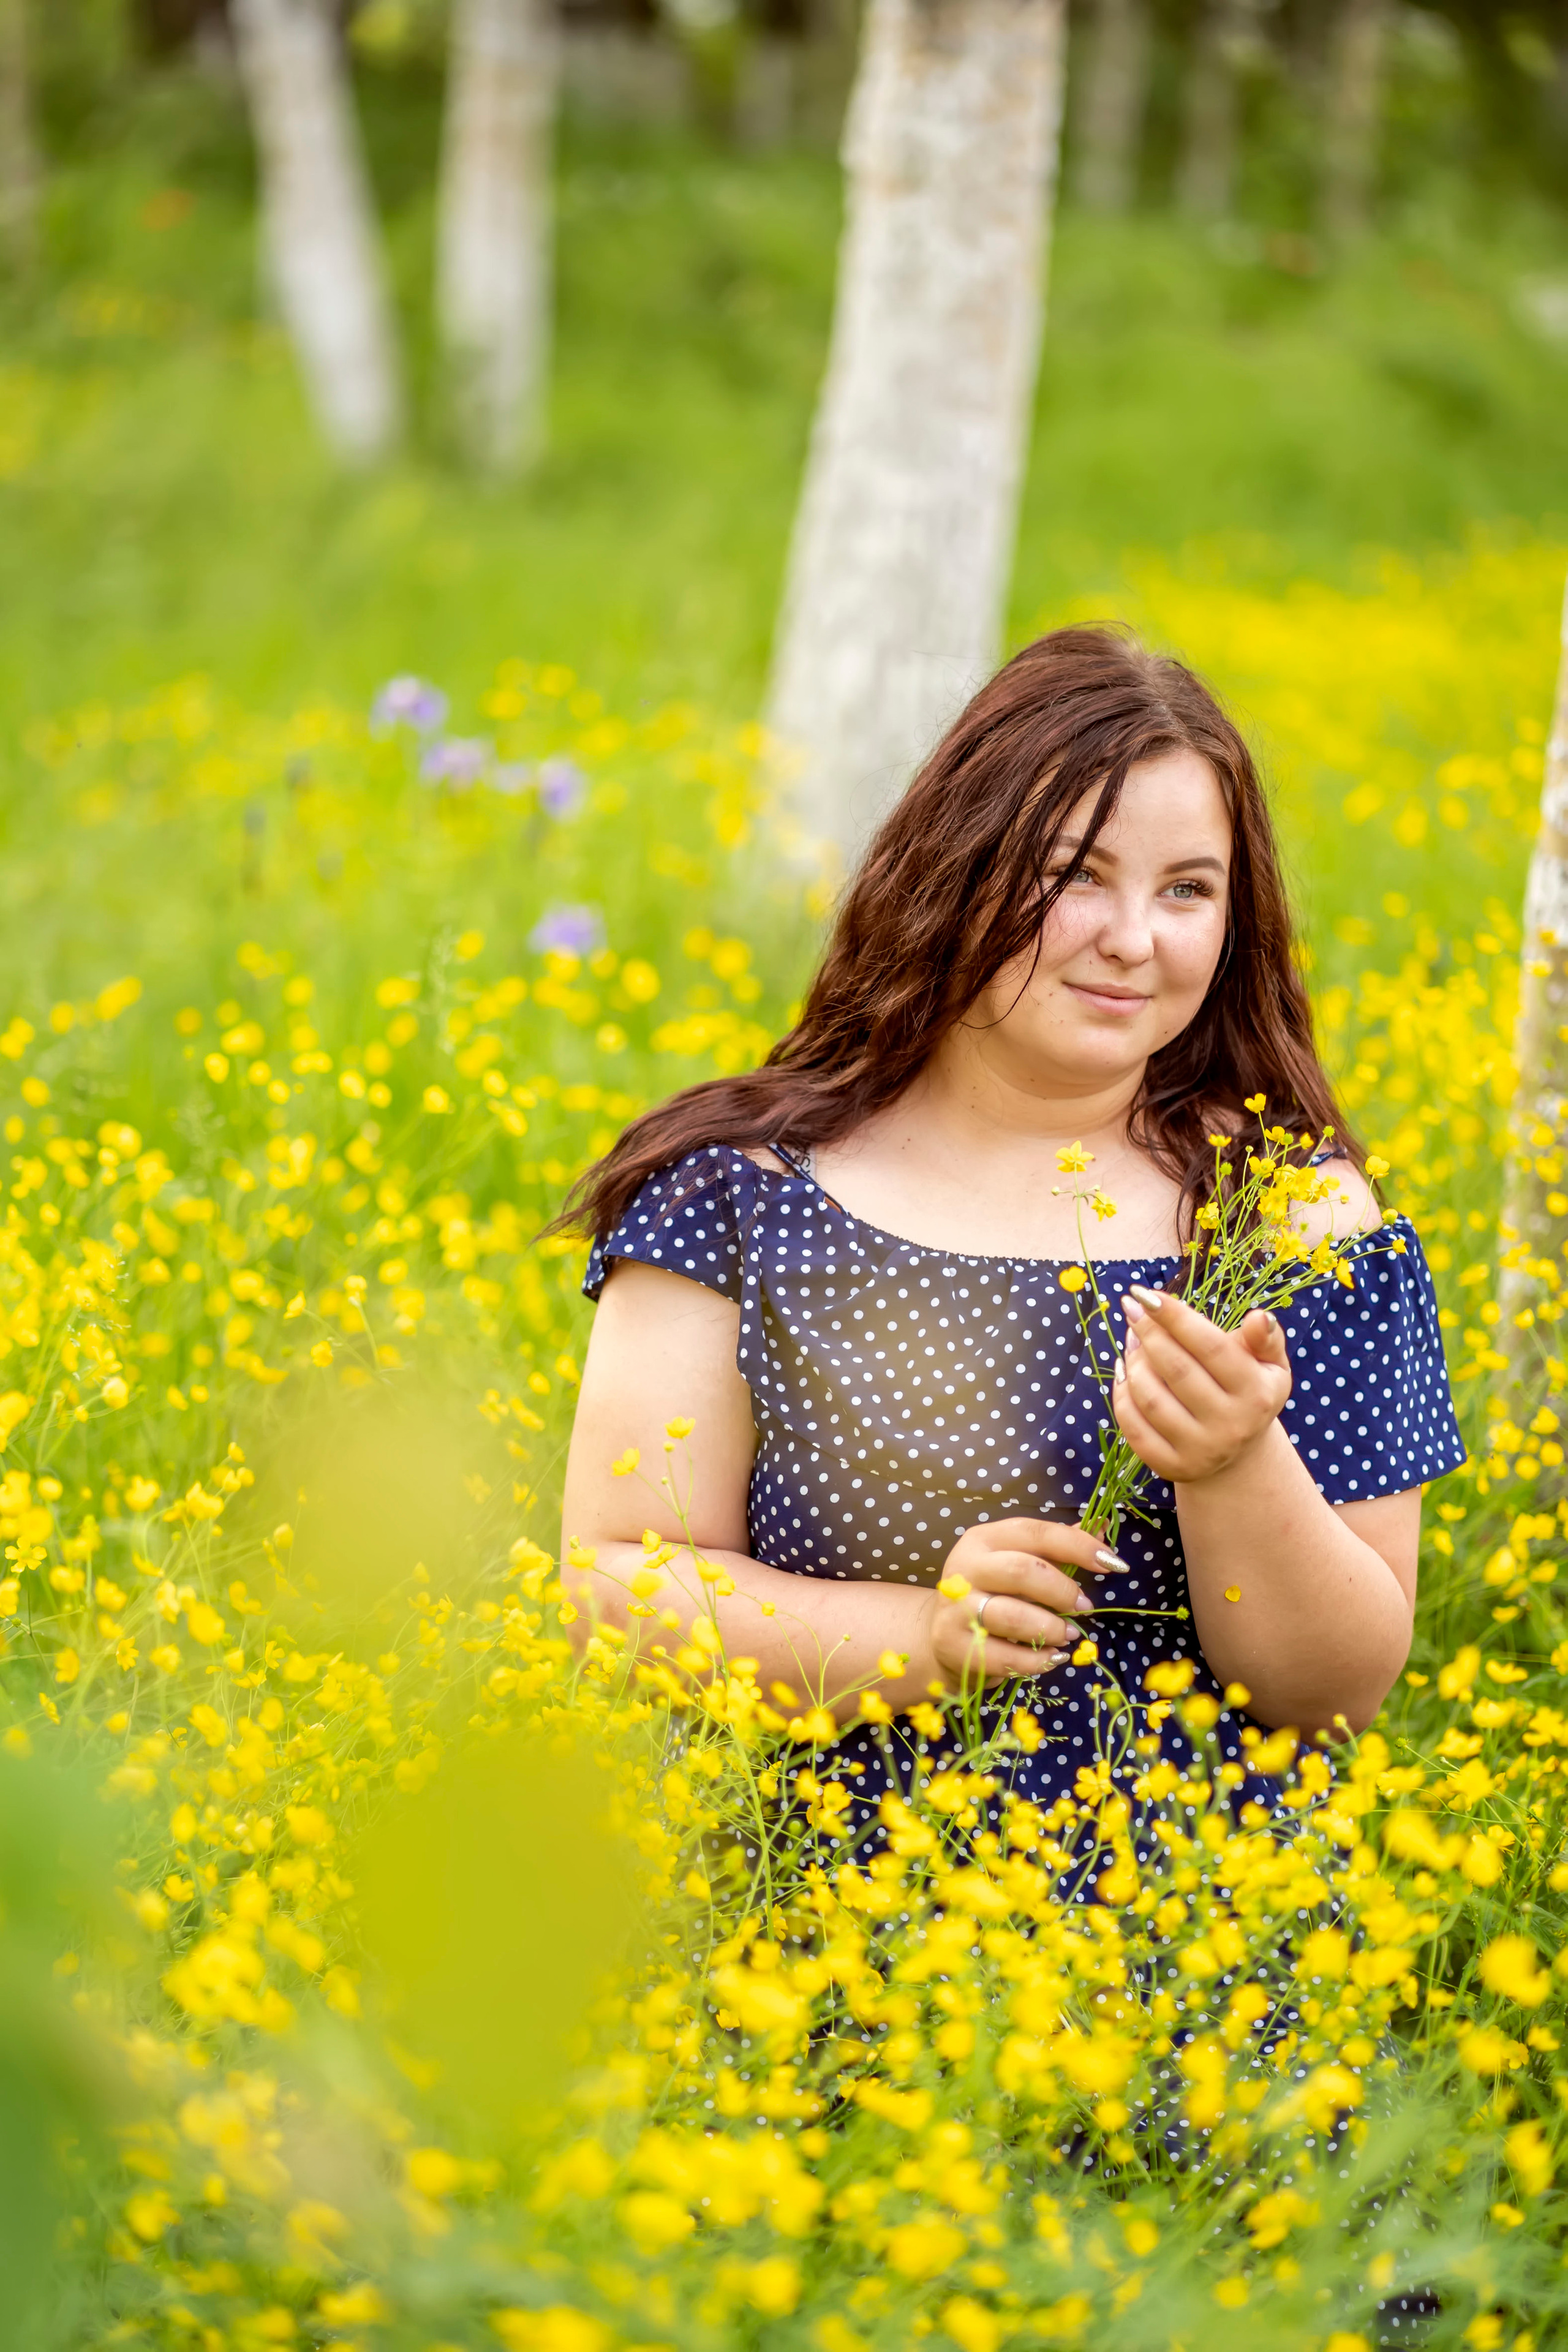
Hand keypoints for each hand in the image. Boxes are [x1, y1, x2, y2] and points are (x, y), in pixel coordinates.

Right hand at [924, 1517, 1129, 1693]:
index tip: (1113, 1563)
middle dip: (1063, 1591)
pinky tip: (1051, 1657)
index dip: (1078, 1546)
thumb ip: (1056, 1550)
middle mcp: (966, 1568)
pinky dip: (1038, 1660)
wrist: (942, 1636)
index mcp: (984, 1539)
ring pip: (1013, 1616)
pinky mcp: (955, 1647)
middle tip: (1084, 1607)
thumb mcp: (1017, 1563)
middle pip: (1022, 1571)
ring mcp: (956, 1609)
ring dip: (1052, 1628)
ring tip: (1068, 1635)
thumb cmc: (993, 1594)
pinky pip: (1006, 1657)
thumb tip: (1102, 1531)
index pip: (1036, 1533)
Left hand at [1113, 1284, 1291, 1484]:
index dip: (1175, 1317)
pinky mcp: (1172, 1467)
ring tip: (1133, 1342)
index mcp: (1257, 1394)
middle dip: (1148, 1334)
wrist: (1240, 1457)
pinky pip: (1134, 1428)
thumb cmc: (1250, 1393)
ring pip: (1150, 1399)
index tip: (1146, 1293)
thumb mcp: (1270, 1366)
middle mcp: (1231, 1426)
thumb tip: (1258, 1317)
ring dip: (1133, 1363)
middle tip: (1134, 1311)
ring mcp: (1201, 1450)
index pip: (1211, 1347)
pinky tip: (1125, 1374)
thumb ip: (1266, 1339)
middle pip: (1176, 1370)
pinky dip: (1122, 1396)